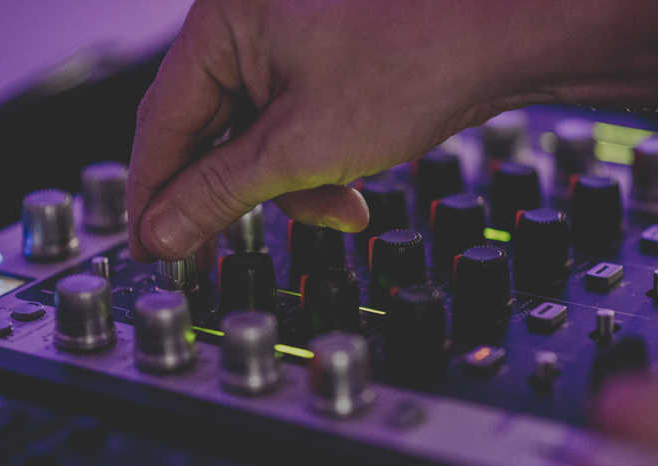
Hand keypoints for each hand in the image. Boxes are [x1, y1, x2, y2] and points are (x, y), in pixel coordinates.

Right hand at [125, 0, 545, 261]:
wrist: (505, 39)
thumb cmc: (415, 61)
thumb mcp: (301, 147)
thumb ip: (220, 193)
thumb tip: (162, 232)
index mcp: (225, 23)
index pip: (162, 122)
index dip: (154, 194)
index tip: (152, 250)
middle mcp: (250, 26)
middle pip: (210, 133)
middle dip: (239, 195)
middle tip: (222, 250)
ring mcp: (291, 44)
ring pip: (259, 142)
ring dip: (293, 188)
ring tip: (339, 206)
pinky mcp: (326, 67)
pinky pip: (296, 132)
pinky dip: (318, 168)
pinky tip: (351, 188)